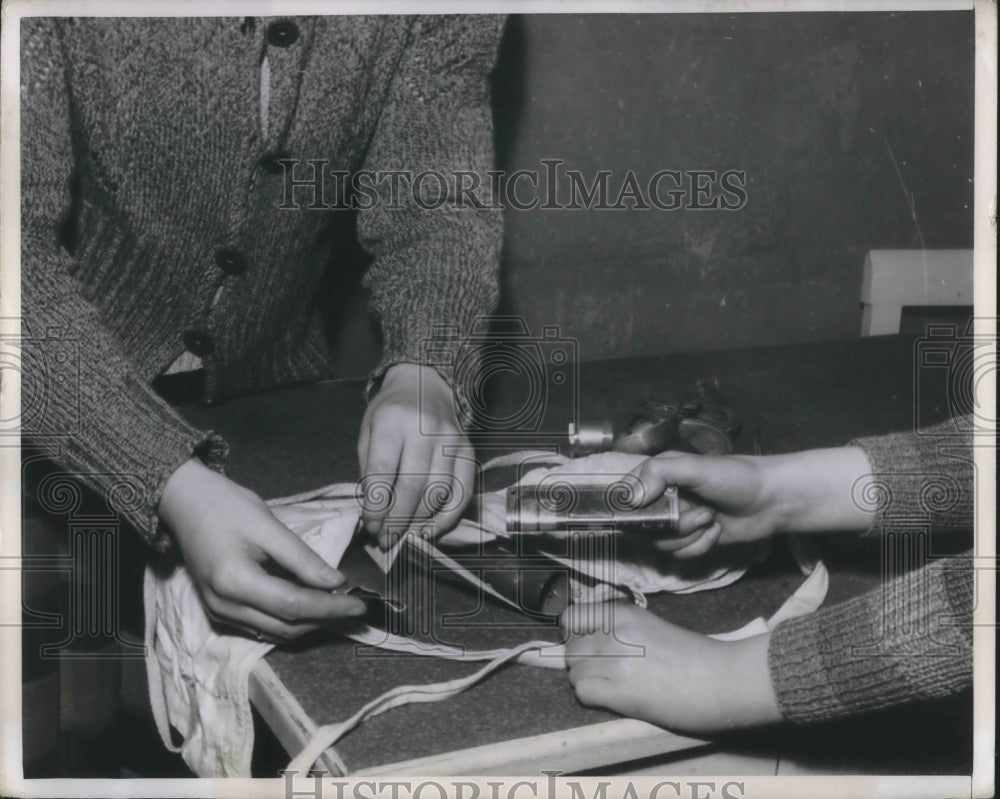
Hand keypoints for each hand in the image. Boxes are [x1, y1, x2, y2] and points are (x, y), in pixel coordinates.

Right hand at [159, 458, 365, 639]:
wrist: (183, 502)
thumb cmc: (225, 505)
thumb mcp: (268, 525)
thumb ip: (301, 558)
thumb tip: (336, 582)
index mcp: (235, 582)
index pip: (294, 605)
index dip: (330, 608)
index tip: (360, 605)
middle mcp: (224, 606)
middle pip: (285, 626)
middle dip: (324, 620)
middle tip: (354, 608)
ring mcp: (218, 612)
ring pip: (274, 632)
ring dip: (308, 624)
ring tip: (338, 608)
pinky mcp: (218, 610)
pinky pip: (260, 626)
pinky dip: (288, 621)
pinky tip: (309, 607)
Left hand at [357, 363, 475, 547]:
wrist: (425, 384)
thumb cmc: (390, 412)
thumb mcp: (369, 431)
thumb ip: (370, 470)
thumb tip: (375, 514)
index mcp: (392, 421)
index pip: (383, 472)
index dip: (376, 506)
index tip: (370, 526)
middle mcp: (426, 429)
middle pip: (413, 486)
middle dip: (397, 521)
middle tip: (385, 540)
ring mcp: (452, 440)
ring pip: (439, 493)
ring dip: (419, 522)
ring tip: (403, 537)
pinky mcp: (469, 451)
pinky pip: (464, 492)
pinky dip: (448, 517)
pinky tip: (430, 530)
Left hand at [562, 602, 781, 733]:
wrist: (723, 679)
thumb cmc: (696, 655)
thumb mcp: (652, 626)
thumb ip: (620, 628)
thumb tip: (592, 638)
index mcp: (623, 613)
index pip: (570, 617)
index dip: (575, 633)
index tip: (587, 644)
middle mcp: (614, 632)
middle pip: (570, 648)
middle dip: (582, 661)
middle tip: (603, 671)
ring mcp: (615, 662)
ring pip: (574, 672)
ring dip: (587, 681)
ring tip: (612, 686)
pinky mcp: (620, 692)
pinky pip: (582, 692)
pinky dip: (592, 697)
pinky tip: (613, 698)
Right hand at [628, 452, 778, 557]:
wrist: (772, 500)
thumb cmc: (735, 477)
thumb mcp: (695, 466)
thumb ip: (660, 473)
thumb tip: (633, 500)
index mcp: (659, 476)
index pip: (627, 498)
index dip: (635, 511)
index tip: (653, 513)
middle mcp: (664, 499)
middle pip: (643, 527)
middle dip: (673, 525)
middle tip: (700, 513)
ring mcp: (678, 521)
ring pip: (662, 543)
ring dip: (689, 535)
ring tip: (711, 519)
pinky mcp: (693, 540)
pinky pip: (681, 554)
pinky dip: (701, 546)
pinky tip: (717, 530)